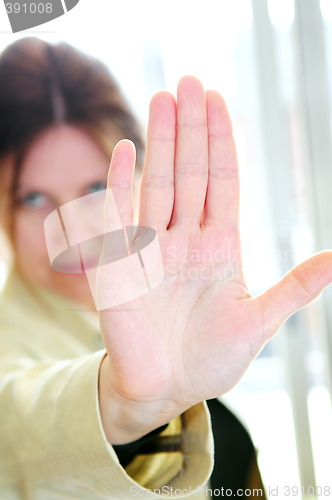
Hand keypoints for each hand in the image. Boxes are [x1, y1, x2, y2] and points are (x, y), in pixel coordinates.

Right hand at [98, 76, 331, 443]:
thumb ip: (294, 289)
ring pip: (157, 184)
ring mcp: (151, 248)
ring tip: (163, 98)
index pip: (222, 182)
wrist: (166, 387)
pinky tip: (127, 149)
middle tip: (190, 82)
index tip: (219, 102)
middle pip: (190, 172)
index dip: (220, 143)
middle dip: (190, 128)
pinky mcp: (119, 265)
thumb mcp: (259, 322)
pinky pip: (118, 217)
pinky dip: (120, 184)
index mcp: (219, 247)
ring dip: (160, 142)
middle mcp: (185, 239)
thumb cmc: (211, 359)